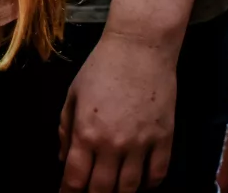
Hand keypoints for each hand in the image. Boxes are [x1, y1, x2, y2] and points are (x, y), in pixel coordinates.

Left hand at [59, 32, 175, 192]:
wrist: (140, 49)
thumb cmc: (101, 68)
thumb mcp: (73, 95)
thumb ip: (65, 128)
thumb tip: (63, 156)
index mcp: (85, 132)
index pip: (75, 177)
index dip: (68, 191)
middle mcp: (113, 144)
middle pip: (102, 189)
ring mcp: (141, 143)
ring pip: (130, 187)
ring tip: (112, 190)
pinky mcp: (164, 139)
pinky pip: (158, 174)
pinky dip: (149, 185)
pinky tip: (140, 184)